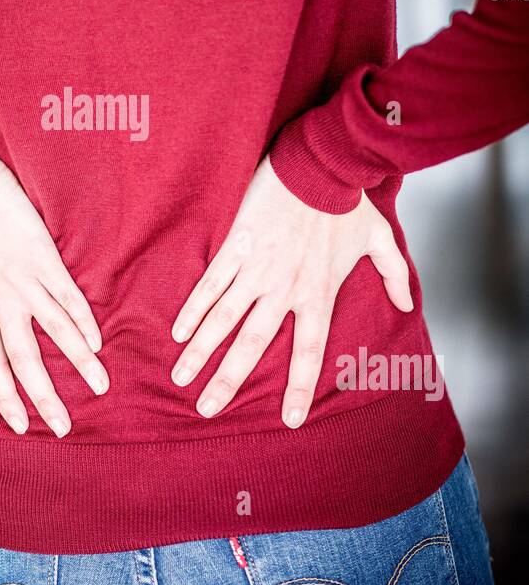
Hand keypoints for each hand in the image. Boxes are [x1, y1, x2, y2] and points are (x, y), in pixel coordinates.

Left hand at [0, 154, 106, 436]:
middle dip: (47, 399)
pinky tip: (99, 342)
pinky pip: (69, 298)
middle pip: (26, 362)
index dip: (8, 398)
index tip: (22, 426)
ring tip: (100, 386)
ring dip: (80, 363)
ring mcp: (25, 284)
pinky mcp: (45, 262)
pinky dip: (84, 322)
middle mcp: (2, 304)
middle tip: (65, 427)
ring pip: (57, 334)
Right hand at [170, 155, 412, 427]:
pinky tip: (177, 331)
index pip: (308, 352)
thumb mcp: (379, 239)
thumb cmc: (349, 200)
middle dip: (228, 381)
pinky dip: (193, 308)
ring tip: (180, 378)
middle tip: (207, 409)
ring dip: (200, 351)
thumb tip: (407, 304)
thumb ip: (394, 274)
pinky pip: (211, 283)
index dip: (299, 388)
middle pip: (252, 346)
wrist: (320, 164)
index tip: (290, 420)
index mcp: (318, 293)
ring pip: (223, 319)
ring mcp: (258, 269)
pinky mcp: (237, 246)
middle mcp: (285, 289)